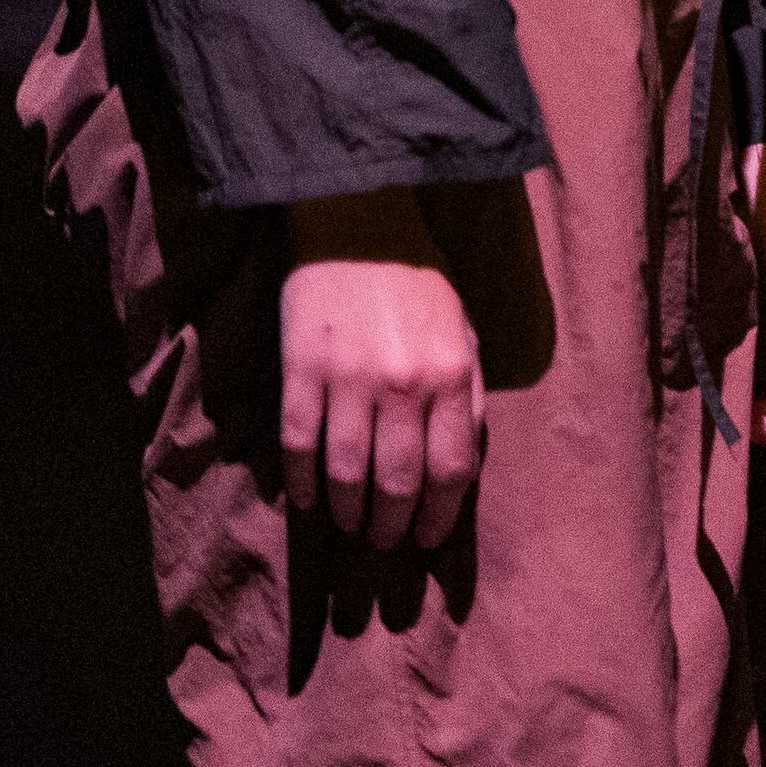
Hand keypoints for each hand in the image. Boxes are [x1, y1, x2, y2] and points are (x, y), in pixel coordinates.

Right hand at [278, 189, 481, 548]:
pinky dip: (302, 483)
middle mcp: (403, 385)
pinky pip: (299, 445)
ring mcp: (348, 381)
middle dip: (392, 525)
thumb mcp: (464, 334)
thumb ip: (467, 396)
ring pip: (345, 474)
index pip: (451, 468)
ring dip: (348, 511)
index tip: (427, 539)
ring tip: (351, 525)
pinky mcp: (301, 373)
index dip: (439, 515)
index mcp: (452, 375)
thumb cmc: (419, 284)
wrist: (360, 226)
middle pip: (398, 482)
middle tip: (385, 541)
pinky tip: (307, 499)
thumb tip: (459, 461)